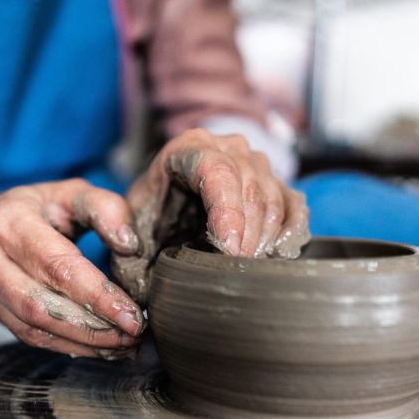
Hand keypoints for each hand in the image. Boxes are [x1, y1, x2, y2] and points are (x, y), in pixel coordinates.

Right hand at [0, 179, 145, 358]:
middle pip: (44, 305)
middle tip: (134, 334)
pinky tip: (100, 347)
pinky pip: (30, 337)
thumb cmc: (33, 209)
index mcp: (11, 222)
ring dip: (84, 342)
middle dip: (94, 326)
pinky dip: (68, 346)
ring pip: (35, 328)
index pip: (58, 267)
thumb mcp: (69, 193)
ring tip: (123, 344)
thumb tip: (129, 245)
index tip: (132, 314)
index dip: (98, 296)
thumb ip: (105, 208)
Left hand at [113, 128, 309, 302]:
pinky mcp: (275, 183)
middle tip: (238, 272)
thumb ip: (125, 243)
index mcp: (189, 147)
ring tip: (250, 269)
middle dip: (247, 236)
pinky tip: (274, 257)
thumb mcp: (131, 227)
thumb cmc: (152, 218)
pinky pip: (293, 207)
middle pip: (250, 188)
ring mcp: (255, 162)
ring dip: (266, 240)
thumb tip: (135, 262)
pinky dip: (288, 235)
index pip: (216, 173)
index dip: (227, 213)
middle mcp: (227, 147)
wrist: (170, 209)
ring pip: (274, 199)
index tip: (230, 252)